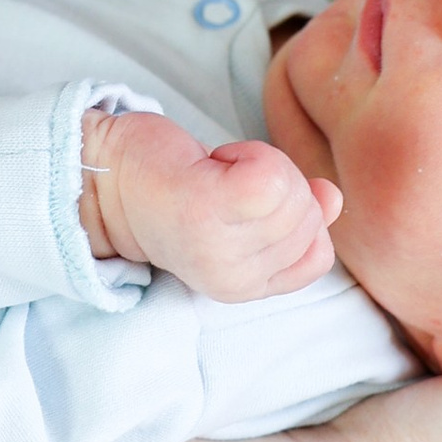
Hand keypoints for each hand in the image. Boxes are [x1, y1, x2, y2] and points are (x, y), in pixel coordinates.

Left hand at [79, 110, 340, 296]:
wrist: (107, 178)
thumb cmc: (177, 191)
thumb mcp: (245, 216)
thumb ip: (297, 216)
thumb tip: (333, 200)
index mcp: (246, 288)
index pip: (318, 254)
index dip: (297, 216)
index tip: (249, 202)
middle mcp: (234, 279)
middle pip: (309, 218)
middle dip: (279, 185)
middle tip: (225, 183)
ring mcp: (219, 247)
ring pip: (293, 193)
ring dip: (260, 165)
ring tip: (216, 174)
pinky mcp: (206, 207)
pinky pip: (272, 174)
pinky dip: (249, 153)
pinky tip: (216, 161)